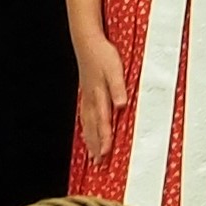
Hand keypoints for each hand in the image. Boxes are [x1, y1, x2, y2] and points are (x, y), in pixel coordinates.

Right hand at [70, 31, 129, 165]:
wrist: (87, 42)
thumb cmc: (103, 55)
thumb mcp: (115, 69)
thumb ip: (118, 88)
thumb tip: (121, 105)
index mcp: (99, 95)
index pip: (103, 121)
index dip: (104, 138)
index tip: (106, 153)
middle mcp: (91, 99)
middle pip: (93, 127)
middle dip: (96, 145)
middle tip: (98, 163)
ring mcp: (87, 97)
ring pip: (87, 123)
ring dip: (90, 140)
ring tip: (92, 155)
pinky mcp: (86, 93)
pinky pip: (84, 116)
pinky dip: (85, 128)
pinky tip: (86, 133)